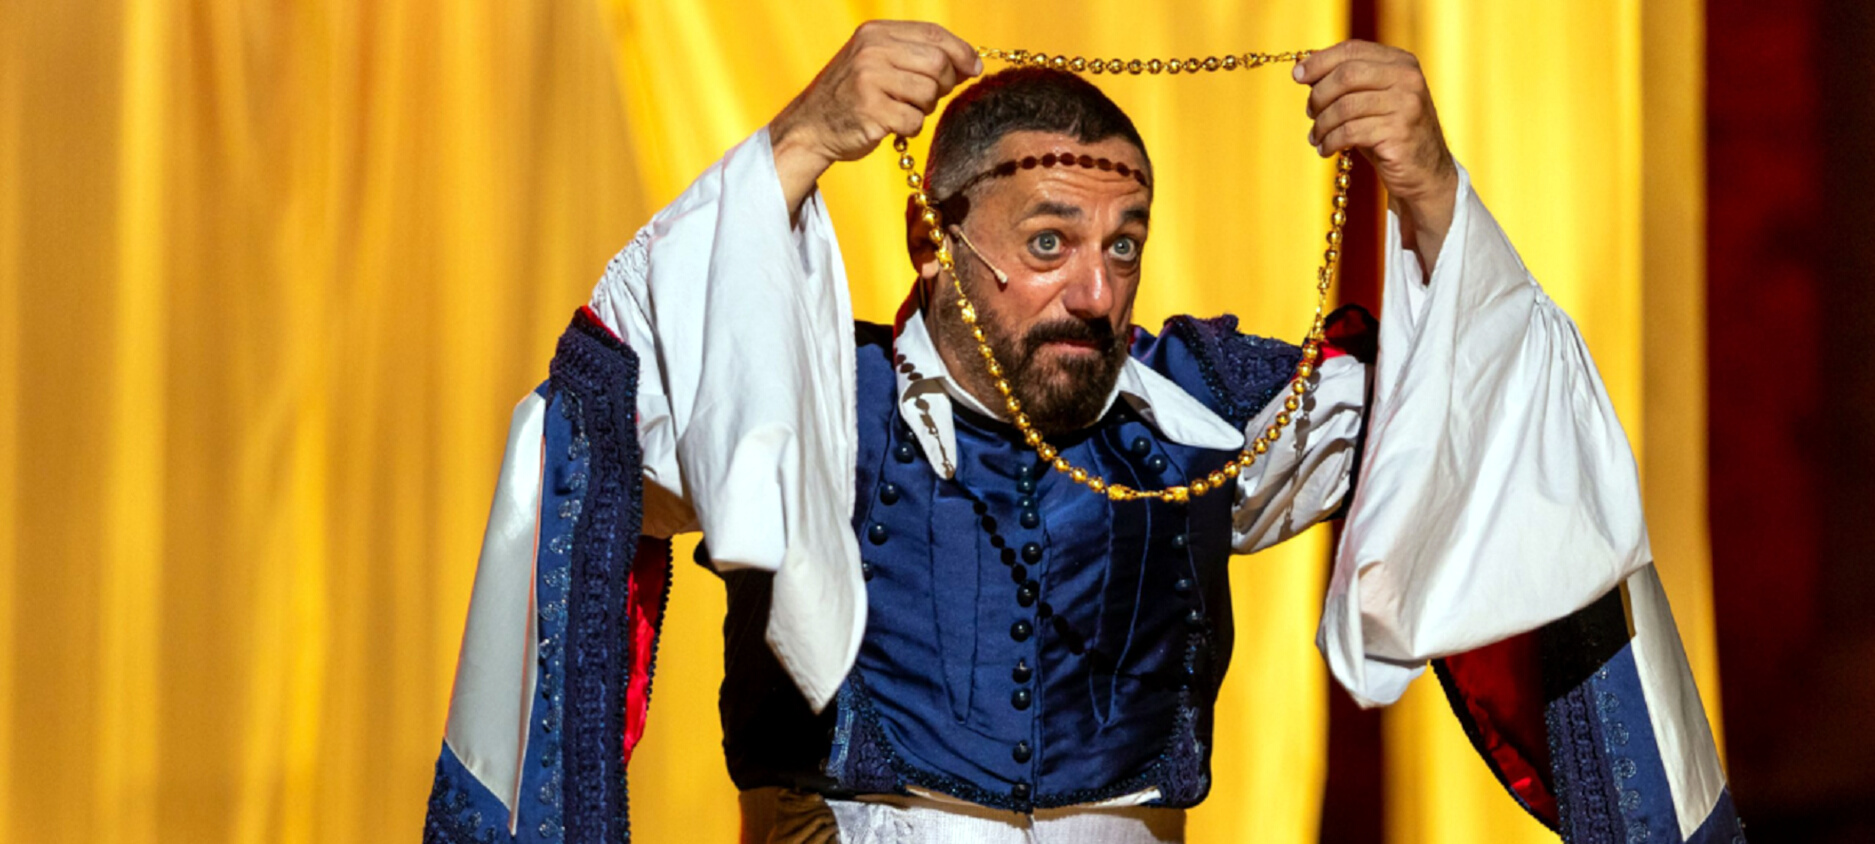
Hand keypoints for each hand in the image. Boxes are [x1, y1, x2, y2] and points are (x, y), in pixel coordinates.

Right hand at [771, 21, 980, 218]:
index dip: (961, 51)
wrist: (810, 126)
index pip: (933, 34)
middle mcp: (871, 50)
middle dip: (944, 83)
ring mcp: (869, 80)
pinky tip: (891, 125)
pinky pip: (914, 121)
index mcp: (876, 32)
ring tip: (902, 109)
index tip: (973, 67)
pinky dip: (910, 127)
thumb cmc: (852, 95)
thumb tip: (969, 63)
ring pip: (929, 93)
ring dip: (924, 108)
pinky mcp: (871, 112)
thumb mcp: (877, 60)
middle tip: (928, 96)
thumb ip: (917, 56)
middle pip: (938, 63)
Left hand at [1295, 41, 1458, 269]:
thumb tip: (1304, 72)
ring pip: (1345, 106)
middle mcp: (1407, 78)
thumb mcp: (1371, 102)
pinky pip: (1350, 132)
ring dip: (1321, 124)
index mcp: (1401, 62)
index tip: (1297, 76)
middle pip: (1346, 75)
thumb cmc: (1389, 134)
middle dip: (1319, 95)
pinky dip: (1330, 142)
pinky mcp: (1399, 133)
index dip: (1320, 61)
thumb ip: (1346, 84)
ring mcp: (1406, 105)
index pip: (1352, 50)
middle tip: (1310, 113)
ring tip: (1316, 137)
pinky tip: (1325, 150)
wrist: (1424, 173)